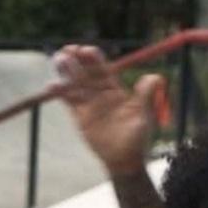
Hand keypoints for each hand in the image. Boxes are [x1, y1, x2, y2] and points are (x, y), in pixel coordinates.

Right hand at [54, 44, 162, 176]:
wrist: (123, 159)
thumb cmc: (136, 137)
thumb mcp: (143, 114)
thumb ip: (145, 95)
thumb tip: (155, 77)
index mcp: (114, 89)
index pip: (102, 69)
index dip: (94, 60)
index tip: (86, 50)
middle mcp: (100, 94)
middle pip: (86, 73)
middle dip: (77, 60)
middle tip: (68, 49)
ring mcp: (88, 104)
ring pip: (75, 84)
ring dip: (66, 72)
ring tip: (58, 59)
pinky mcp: (80, 116)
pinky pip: (68, 102)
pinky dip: (60, 93)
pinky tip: (52, 85)